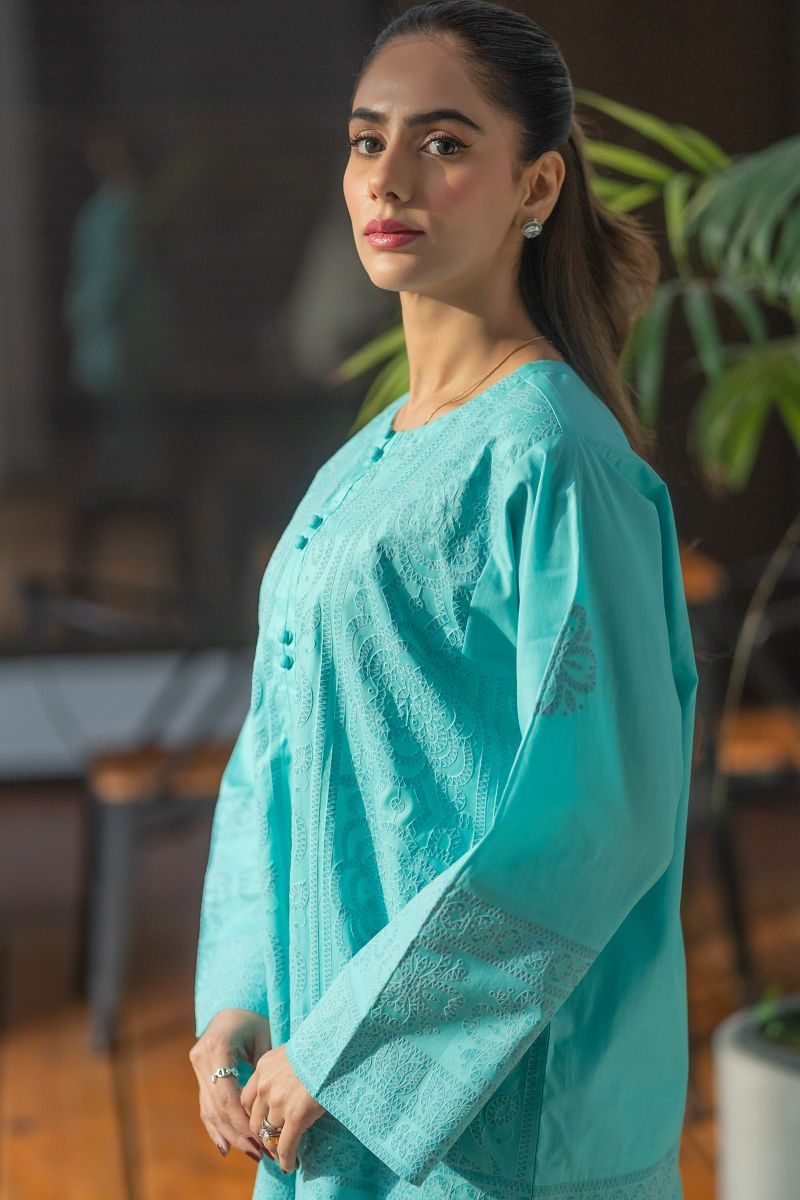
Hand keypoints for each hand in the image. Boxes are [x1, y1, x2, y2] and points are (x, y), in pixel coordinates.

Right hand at [189, 1008, 271, 1162]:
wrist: (231, 1008)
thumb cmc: (253, 1020)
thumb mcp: (263, 1037)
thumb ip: (264, 1069)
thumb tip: (277, 1105)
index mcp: (217, 1049)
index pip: (226, 1094)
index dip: (241, 1120)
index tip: (260, 1137)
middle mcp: (201, 1060)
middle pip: (217, 1107)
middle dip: (239, 1133)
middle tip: (261, 1152)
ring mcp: (197, 1068)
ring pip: (210, 1111)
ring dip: (230, 1135)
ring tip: (252, 1153)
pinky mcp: (198, 1076)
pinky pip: (205, 1107)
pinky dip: (216, 1129)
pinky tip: (226, 1148)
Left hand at [241, 1042, 326, 1172]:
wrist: (334, 1048)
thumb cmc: (319, 1047)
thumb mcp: (291, 1051)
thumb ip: (281, 1068)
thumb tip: (287, 1081)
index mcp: (263, 1067)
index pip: (247, 1099)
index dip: (253, 1116)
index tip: (261, 1125)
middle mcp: (265, 1086)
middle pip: (254, 1120)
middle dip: (261, 1135)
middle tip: (270, 1144)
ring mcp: (279, 1102)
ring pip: (268, 1135)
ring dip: (273, 1149)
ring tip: (281, 1156)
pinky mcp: (296, 1116)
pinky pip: (285, 1145)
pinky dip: (286, 1159)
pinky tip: (290, 1165)